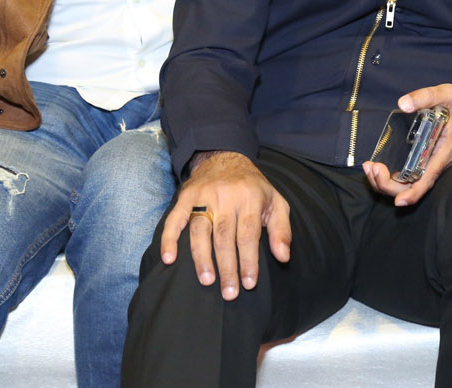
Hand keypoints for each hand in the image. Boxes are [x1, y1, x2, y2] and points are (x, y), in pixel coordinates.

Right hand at [158, 151, 291, 300]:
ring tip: (207, 281)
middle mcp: (226, 197)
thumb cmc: (253, 187)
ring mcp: (203, 196)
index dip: (248, 260)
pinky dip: (170, 239)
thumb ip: (282, 229)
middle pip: (225, 237)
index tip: (248, 284)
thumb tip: (283, 256)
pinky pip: (175, 219)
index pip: (248, 234)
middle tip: (229, 294)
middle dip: (227, 267)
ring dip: (202, 258)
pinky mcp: (185, 197)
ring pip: (201, 231)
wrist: (224, 156)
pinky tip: (169, 259)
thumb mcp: (276, 201)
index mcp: (250, 198)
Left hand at [362, 84, 451, 206]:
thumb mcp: (448, 94)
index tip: (399, 201)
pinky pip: (406, 179)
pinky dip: (389, 178)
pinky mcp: (423, 164)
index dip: (413, 193)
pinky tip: (377, 167)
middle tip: (372, 166)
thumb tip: (403, 104)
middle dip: (387, 184)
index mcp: (444, 152)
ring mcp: (429, 166)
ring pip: (406, 186)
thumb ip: (426, 96)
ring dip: (384, 182)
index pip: (428, 179)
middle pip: (412, 187)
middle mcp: (436, 164)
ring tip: (369, 167)